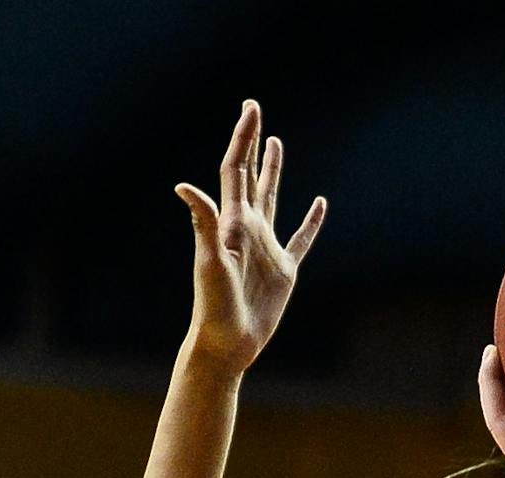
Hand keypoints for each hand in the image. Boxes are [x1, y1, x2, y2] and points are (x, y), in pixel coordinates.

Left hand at [175, 100, 325, 374]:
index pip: (235, 170)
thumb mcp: (210, 263)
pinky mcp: (284, 270)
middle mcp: (248, 229)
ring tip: (277, 144)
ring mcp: (267, 248)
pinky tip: (319, 205)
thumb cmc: (214, 305)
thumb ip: (204, 224)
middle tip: (256, 111)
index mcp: (232, 223)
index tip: (250, 109)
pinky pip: (301, 239)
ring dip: (274, 171)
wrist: (226, 341)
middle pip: (251, 175)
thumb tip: (185, 187)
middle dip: (253, 143)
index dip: (243, 138)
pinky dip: (312, 221)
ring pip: (272, 198)